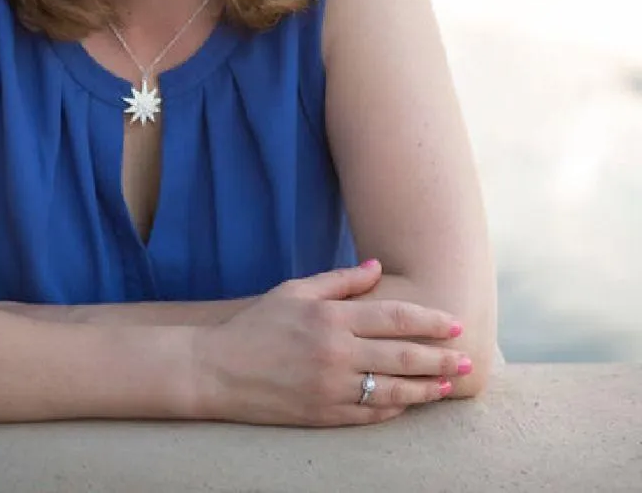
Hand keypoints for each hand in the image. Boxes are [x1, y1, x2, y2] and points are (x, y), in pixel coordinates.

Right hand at [190, 260, 469, 426]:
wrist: (217, 370)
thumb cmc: (257, 324)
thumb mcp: (295, 291)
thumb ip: (339, 281)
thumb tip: (377, 268)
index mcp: (331, 318)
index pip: (394, 317)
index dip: (429, 320)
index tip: (454, 323)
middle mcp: (336, 353)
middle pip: (402, 355)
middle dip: (440, 357)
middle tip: (466, 358)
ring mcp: (331, 388)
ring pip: (393, 390)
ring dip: (426, 389)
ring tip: (449, 386)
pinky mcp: (323, 415)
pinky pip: (369, 414)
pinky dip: (394, 409)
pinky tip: (410, 403)